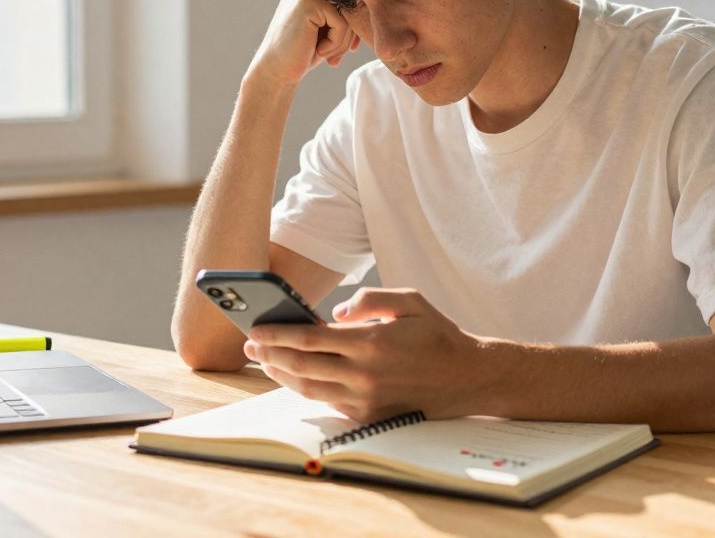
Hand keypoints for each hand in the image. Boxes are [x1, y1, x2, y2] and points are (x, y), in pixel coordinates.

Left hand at [245, 288, 494, 422]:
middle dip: (269, 354)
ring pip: (309, 389)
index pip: (310, 339)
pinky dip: (304, 389)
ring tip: (263, 361)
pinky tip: (292, 376)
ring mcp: (365, 399)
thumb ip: (369, 299)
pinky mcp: (368, 415)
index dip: (278, 334)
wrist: (466, 378)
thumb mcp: (409, 300)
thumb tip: (336, 312)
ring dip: (281, 375)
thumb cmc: (436, 335)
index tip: (257, 328)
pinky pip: (327, 402)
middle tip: (249, 344)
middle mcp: (365, 375)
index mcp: (372, 343)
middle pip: (302, 366)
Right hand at [246, 0, 361, 86]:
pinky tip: (317, 51)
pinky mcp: (309, 1)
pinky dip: (335, 44)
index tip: (349, 47)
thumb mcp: (332, 26)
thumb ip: (350, 10)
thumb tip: (383, 1)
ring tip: (326, 54)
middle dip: (351, 34)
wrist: (277, 70)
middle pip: (354, 3)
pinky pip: (342, 24)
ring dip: (343, 42)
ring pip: (350, 15)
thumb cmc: (306, 49)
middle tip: (337, 57)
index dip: (356, 24)